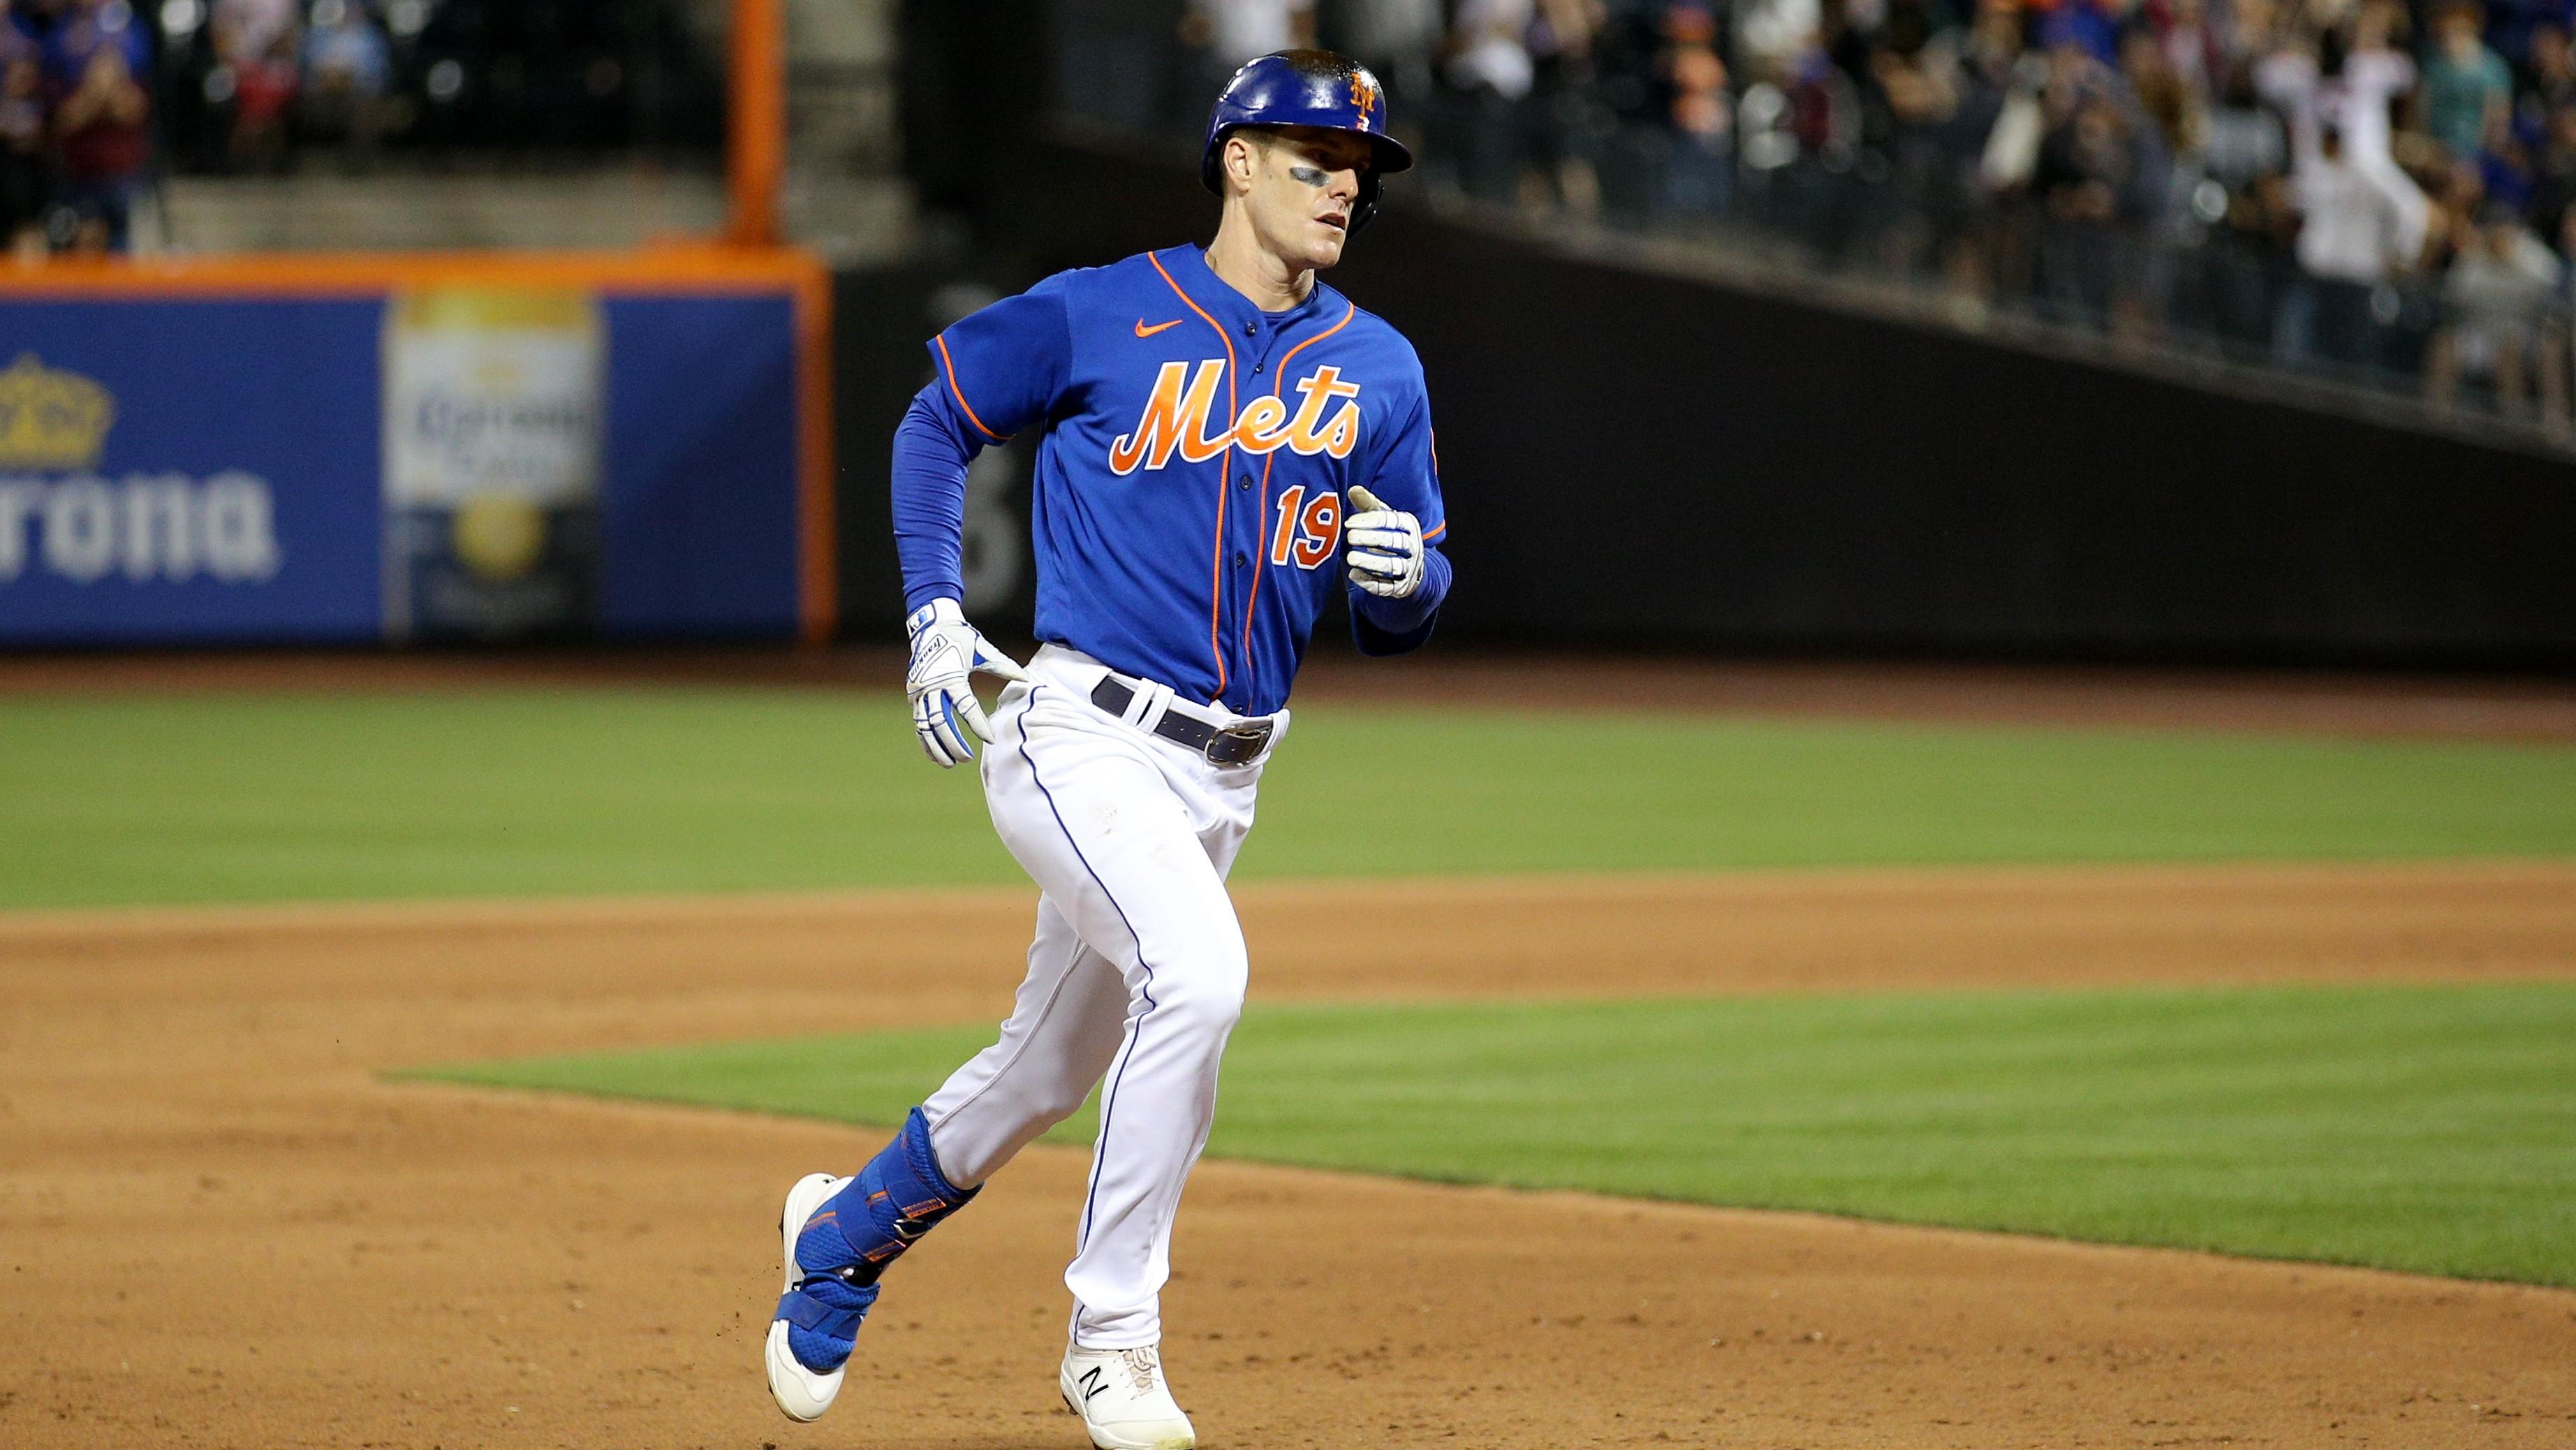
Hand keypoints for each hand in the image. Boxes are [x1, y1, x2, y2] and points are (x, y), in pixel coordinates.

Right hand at [904, 597, 1027, 767]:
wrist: (930, 626)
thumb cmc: (960, 638)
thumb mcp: (982, 649)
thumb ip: (1003, 666)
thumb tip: (1026, 678)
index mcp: (951, 676)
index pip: (966, 707)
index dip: (978, 724)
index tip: (990, 739)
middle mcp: (931, 686)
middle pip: (941, 722)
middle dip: (954, 743)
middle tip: (968, 758)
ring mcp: (919, 692)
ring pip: (925, 727)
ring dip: (937, 747)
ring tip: (951, 763)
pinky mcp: (913, 696)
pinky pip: (918, 723)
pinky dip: (925, 741)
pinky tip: (935, 756)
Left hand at [1342, 484, 1425, 599]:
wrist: (1411, 567)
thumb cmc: (1391, 535)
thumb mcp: (1384, 518)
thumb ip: (1368, 504)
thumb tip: (1353, 490)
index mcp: (1409, 525)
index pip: (1392, 520)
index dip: (1370, 520)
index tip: (1349, 522)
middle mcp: (1413, 546)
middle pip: (1394, 542)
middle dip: (1371, 539)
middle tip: (1350, 537)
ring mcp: (1409, 568)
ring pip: (1393, 565)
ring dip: (1371, 562)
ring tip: (1351, 558)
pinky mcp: (1401, 587)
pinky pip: (1388, 586)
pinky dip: (1371, 583)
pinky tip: (1355, 576)